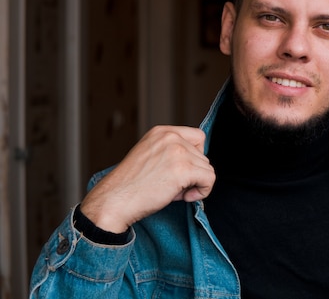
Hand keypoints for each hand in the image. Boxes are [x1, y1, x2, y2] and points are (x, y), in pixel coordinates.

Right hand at [80, 125, 215, 232]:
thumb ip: (172, 153)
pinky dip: (203, 191)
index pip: (198, 137)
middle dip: (192, 174)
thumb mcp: (151, 156)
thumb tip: (199, 164)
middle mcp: (170, 137)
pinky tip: (185, 197)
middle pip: (203, 155)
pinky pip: (209, 179)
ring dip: (195, 184)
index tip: (182, 171)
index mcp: (161, 132)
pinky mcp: (183, 169)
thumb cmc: (130, 185)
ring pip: (207, 168)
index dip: (195, 157)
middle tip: (172, 186)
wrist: (114, 200)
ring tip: (173, 191)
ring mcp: (178, 151)